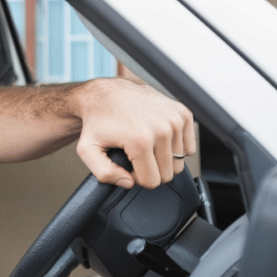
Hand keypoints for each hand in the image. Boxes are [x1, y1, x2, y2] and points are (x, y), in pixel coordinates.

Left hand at [74, 78, 195, 188]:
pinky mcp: (183, 113)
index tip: (129, 165)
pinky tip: (157, 138)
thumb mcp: (88, 150)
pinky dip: (174, 147)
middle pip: (168, 173)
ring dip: (163, 158)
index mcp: (140, 140)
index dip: (138, 178)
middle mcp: (162, 129)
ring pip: (179, 162)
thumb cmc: (97, 121)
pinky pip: (189, 147)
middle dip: (151, 169)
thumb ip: (104, 173)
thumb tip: (128, 182)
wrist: (106, 94)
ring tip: (145, 144)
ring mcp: (174, 120)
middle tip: (135, 155)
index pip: (152, 181)